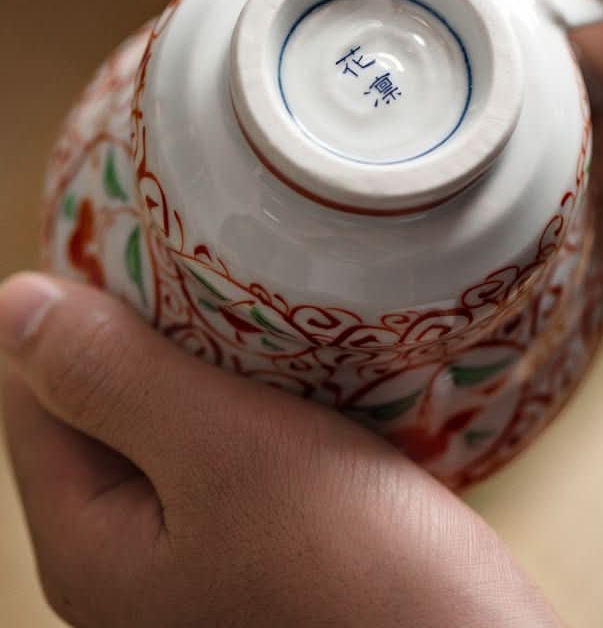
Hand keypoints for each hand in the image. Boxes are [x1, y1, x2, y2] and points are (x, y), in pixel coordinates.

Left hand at [0, 272, 558, 627]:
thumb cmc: (356, 568)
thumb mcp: (224, 454)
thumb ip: (113, 378)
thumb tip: (13, 303)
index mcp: (89, 544)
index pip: (32, 395)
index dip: (74, 311)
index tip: (143, 245)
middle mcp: (126, 559)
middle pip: (95, 406)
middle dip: (140, 328)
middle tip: (206, 263)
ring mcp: (193, 555)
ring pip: (164, 418)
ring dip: (198, 355)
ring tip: (247, 298)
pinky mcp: (256, 542)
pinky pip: (220, 442)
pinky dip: (241, 391)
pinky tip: (284, 360)